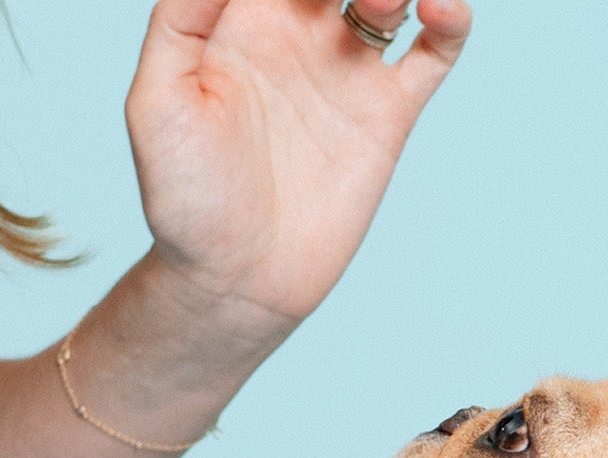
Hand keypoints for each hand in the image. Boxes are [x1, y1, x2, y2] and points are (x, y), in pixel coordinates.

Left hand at [126, 0, 471, 357]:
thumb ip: (179, 20)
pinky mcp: (388, 115)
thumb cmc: (185, 200)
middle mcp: (300, 31)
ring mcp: (348, 71)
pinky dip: (450, 19)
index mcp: (242, 15)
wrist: (235, 280)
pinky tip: (442, 6)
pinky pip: (433, 52)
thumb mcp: (157, 103)